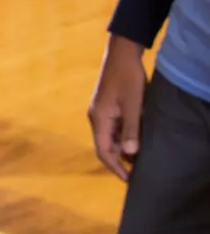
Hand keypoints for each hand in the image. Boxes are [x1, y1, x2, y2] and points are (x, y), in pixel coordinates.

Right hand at [88, 34, 147, 181]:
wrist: (121, 54)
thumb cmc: (128, 79)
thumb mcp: (134, 105)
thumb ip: (131, 130)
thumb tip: (128, 154)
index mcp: (98, 118)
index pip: (102, 150)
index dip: (115, 167)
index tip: (129, 180)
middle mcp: (95, 116)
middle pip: (104, 145)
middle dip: (118, 161)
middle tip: (136, 173)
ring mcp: (100, 111)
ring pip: (108, 137)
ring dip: (120, 149)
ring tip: (138, 160)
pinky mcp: (106, 106)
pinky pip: (111, 128)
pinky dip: (121, 138)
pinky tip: (134, 140)